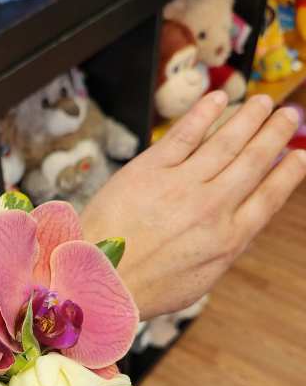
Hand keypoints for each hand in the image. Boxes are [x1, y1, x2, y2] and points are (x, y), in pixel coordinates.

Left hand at [81, 91, 305, 319]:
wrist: (100, 278)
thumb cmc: (144, 286)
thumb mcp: (198, 281)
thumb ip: (221, 251)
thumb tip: (236, 232)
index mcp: (228, 240)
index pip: (269, 197)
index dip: (289, 172)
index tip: (302, 155)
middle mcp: (212, 208)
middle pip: (252, 162)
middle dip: (275, 135)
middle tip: (288, 114)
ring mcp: (181, 186)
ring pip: (225, 143)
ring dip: (248, 118)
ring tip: (263, 102)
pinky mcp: (149, 170)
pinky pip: (184, 135)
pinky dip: (204, 114)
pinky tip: (219, 98)